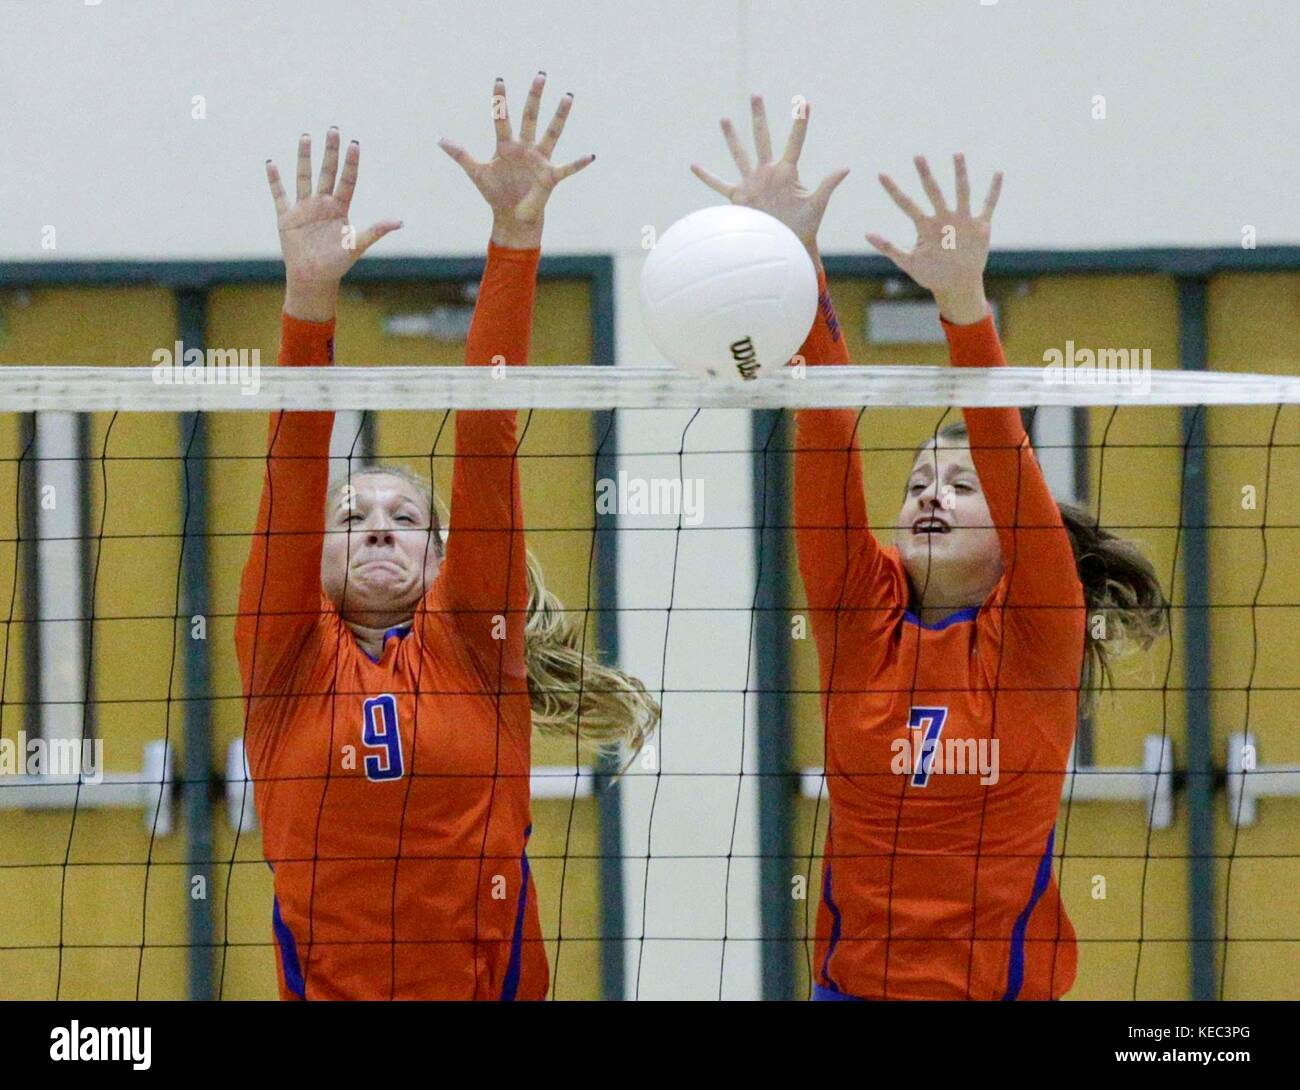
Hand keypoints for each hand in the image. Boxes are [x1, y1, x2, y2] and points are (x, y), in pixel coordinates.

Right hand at [266, 129, 401, 319]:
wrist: (313, 278)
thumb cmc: (337, 264)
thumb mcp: (357, 245)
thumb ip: (376, 231)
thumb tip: (399, 222)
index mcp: (340, 208)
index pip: (347, 180)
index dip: (350, 163)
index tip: (354, 144)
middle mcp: (322, 203)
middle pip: (327, 172)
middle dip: (330, 152)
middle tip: (334, 129)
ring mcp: (304, 208)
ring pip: (304, 177)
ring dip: (304, 157)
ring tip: (306, 136)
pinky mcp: (286, 217)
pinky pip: (279, 195)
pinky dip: (275, 181)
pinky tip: (271, 163)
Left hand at [439, 72, 593, 248]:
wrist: (511, 216)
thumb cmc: (496, 192)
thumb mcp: (477, 173)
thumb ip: (462, 155)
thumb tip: (440, 140)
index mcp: (506, 145)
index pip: (502, 118)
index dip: (500, 101)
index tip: (499, 80)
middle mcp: (525, 147)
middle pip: (530, 117)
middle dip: (534, 96)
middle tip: (540, 74)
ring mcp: (539, 160)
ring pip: (551, 133)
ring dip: (560, 116)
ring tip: (568, 96)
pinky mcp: (550, 177)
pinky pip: (567, 168)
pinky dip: (579, 163)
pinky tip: (591, 155)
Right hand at [691, 95, 848, 263]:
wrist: (787, 246)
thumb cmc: (805, 228)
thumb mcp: (817, 205)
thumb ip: (828, 184)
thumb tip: (846, 168)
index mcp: (788, 172)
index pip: (795, 141)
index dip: (799, 123)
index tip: (804, 102)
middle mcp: (768, 172)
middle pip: (761, 138)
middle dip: (759, 116)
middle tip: (756, 95)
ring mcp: (752, 183)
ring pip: (739, 154)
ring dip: (732, 138)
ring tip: (725, 119)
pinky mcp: (740, 198)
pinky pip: (719, 184)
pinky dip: (707, 177)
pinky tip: (694, 165)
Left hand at [868, 154, 1001, 324]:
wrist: (957, 285)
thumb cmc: (931, 274)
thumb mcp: (908, 262)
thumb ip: (889, 247)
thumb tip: (866, 233)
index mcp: (925, 226)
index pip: (906, 204)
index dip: (893, 190)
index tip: (880, 174)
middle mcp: (943, 218)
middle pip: (933, 191)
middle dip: (925, 175)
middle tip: (917, 155)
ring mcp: (962, 220)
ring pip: (961, 191)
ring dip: (959, 174)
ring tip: (957, 153)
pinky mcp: (980, 226)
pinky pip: (988, 205)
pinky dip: (993, 190)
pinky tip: (998, 173)